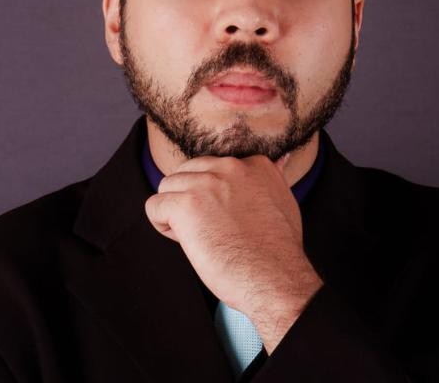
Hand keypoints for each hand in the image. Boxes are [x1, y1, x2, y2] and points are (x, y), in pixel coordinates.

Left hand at [144, 153, 322, 351]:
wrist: (275, 277)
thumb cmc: (278, 251)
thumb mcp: (284, 200)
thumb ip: (270, 180)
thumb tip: (280, 160)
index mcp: (254, 163)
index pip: (213, 168)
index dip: (213, 197)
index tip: (228, 219)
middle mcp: (229, 166)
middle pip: (187, 172)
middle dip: (190, 199)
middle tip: (209, 229)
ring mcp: (206, 183)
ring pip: (168, 187)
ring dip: (175, 212)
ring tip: (197, 237)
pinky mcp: (185, 204)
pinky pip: (154, 206)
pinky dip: (162, 226)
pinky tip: (185, 241)